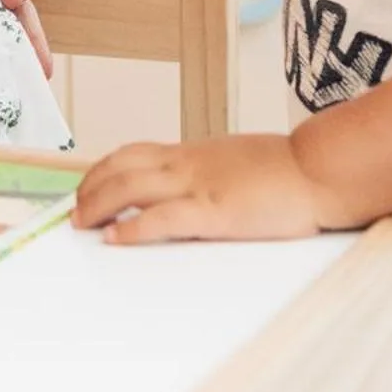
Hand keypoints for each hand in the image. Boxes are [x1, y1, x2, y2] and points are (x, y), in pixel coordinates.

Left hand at [72, 135, 333, 244]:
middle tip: (74, 212)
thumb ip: (205, 169)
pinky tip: (115, 238)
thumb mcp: (233, 160)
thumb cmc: (284, 169)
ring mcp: (197, 185)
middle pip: (119, 168)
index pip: (131, 153)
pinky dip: (132, 228)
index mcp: (191, 152)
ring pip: (129, 187)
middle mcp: (186, 163)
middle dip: (89, 190)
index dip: (102, 169)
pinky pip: (161, 218)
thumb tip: (186, 185)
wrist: (317, 168)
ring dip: (97, 205)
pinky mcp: (214, 212)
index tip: (86, 186)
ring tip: (81, 224)